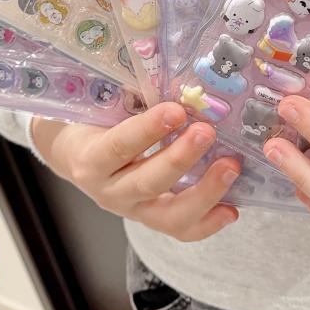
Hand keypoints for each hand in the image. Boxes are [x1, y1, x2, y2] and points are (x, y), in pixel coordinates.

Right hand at [32, 103, 240, 240]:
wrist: (77, 155)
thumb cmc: (96, 122)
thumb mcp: (103, 108)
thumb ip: (131, 98)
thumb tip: (172, 80)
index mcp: (92, 159)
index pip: (120, 146)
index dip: (148, 130)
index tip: (176, 110)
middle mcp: (110, 191)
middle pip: (148, 183)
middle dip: (181, 158)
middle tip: (207, 132)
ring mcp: (133, 210)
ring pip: (169, 216)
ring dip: (204, 192)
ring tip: (230, 167)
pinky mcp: (153, 220)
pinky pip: (181, 229)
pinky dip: (209, 222)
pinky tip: (232, 210)